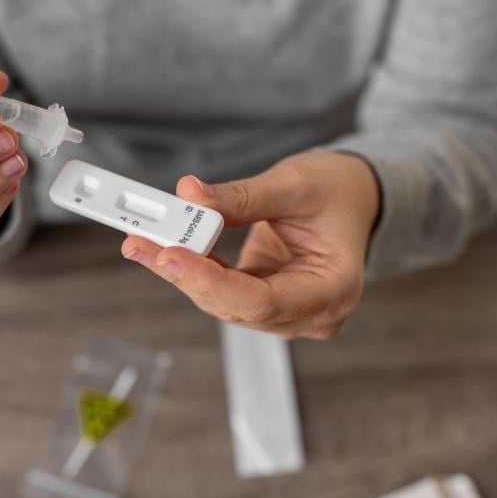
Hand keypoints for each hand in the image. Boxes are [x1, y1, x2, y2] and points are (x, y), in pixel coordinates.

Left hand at [121, 152, 379, 339]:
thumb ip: (239, 197)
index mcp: (334, 289)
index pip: (262, 301)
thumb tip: (188, 195)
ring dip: (180, 272)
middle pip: (235, 306)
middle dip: (184, 274)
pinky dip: (193, 270)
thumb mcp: (294, 184)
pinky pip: (222, 292)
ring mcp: (288, 314)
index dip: (211, 282)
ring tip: (142, 241)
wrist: (355, 199)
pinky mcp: (267, 304)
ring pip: (222, 303)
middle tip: (141, 242)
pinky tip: (162, 248)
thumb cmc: (337, 191)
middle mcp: (312, 314)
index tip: (170, 254)